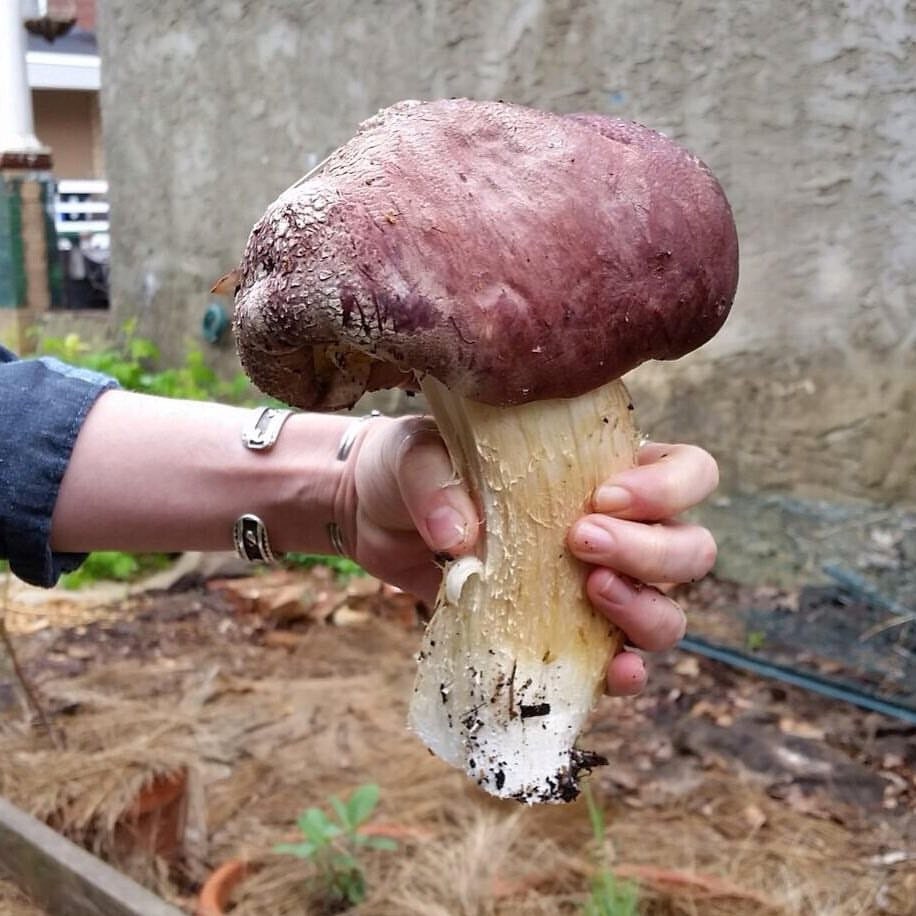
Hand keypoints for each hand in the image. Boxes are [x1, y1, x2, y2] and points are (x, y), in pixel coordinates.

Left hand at [348, 420, 717, 695]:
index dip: (668, 489)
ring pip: (668, 608)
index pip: (687, 472)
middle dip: (650, 551)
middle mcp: (617, 528)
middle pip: (690, 548)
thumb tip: (460, 537)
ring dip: (645, 609)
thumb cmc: (412, 468)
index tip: (604, 498)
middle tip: (580, 540)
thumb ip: (437, 481)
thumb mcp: (416, 455)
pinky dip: (625, 672)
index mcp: (602, 467)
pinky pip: (617, 662)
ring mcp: (595, 586)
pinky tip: (612, 671)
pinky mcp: (564, 635)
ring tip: (591, 590)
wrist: (376, 517)